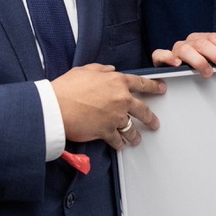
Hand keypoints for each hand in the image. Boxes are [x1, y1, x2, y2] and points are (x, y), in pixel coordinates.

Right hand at [51, 63, 165, 149]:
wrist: (56, 107)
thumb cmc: (66, 88)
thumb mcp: (85, 70)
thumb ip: (100, 69)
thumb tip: (109, 70)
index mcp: (116, 81)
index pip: (140, 83)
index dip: (152, 86)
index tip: (160, 89)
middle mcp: (120, 99)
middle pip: (142, 110)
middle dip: (150, 118)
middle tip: (154, 123)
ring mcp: (115, 117)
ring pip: (131, 128)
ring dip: (134, 135)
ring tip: (136, 139)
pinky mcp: (107, 131)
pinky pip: (118, 140)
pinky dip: (119, 144)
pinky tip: (121, 145)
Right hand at [152, 32, 215, 77]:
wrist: (173, 77)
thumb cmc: (197, 69)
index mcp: (201, 41)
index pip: (213, 37)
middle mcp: (188, 43)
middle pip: (202, 43)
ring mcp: (174, 50)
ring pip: (185, 49)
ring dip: (198, 60)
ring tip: (208, 71)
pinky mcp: (160, 59)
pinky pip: (160, 54)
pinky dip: (168, 57)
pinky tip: (177, 64)